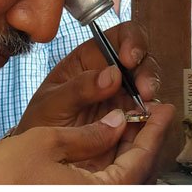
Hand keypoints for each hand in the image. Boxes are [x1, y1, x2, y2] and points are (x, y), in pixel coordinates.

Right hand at [0, 103, 174, 183]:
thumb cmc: (3, 174)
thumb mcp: (49, 140)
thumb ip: (90, 133)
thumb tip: (116, 123)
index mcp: (97, 189)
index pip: (140, 158)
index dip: (153, 131)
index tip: (164, 109)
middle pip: (133, 167)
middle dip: (142, 136)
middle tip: (151, 110)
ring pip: (116, 170)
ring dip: (124, 144)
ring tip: (129, 118)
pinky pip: (98, 174)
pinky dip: (105, 153)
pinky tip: (102, 135)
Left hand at [12, 21, 163, 167]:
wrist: (43, 155)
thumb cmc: (41, 123)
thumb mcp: (51, 104)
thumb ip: (78, 89)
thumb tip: (112, 74)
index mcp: (88, 59)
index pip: (119, 36)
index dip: (131, 41)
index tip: (129, 59)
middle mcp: (110, 73)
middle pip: (141, 59)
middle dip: (146, 71)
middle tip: (144, 89)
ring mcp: (122, 94)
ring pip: (148, 84)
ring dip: (150, 93)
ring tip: (144, 106)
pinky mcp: (130, 116)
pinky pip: (148, 110)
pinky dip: (151, 113)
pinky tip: (145, 120)